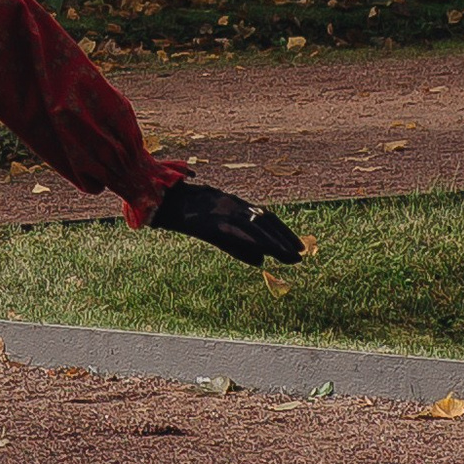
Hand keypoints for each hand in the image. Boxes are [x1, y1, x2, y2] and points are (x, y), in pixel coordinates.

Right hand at [140, 179, 301, 269]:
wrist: (162, 201)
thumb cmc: (186, 213)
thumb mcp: (216, 230)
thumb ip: (238, 246)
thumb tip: (262, 262)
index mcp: (234, 204)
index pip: (265, 217)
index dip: (283, 232)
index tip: (297, 246)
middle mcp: (234, 205)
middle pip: (266, 221)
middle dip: (285, 238)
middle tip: (301, 254)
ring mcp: (224, 212)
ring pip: (257, 226)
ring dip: (277, 242)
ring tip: (293, 256)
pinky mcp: (214, 222)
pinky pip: (239, 233)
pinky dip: (256, 241)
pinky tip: (268, 252)